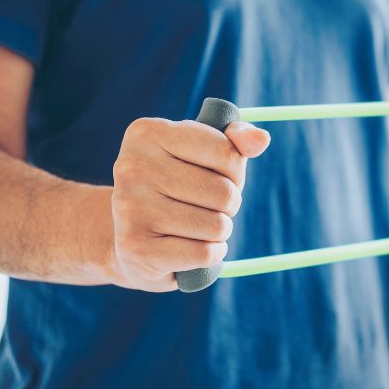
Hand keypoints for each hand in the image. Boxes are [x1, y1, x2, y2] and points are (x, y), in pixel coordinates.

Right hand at [110, 118, 269, 290]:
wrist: (127, 240)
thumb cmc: (175, 189)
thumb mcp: (202, 155)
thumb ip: (234, 142)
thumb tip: (261, 139)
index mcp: (148, 132)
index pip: (226, 152)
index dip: (235, 171)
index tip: (217, 176)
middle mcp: (132, 167)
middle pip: (224, 193)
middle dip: (228, 204)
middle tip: (205, 207)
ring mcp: (131, 209)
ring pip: (217, 226)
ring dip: (219, 232)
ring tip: (196, 228)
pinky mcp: (136, 248)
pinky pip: (205, 254)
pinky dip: (210, 255)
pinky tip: (190, 248)